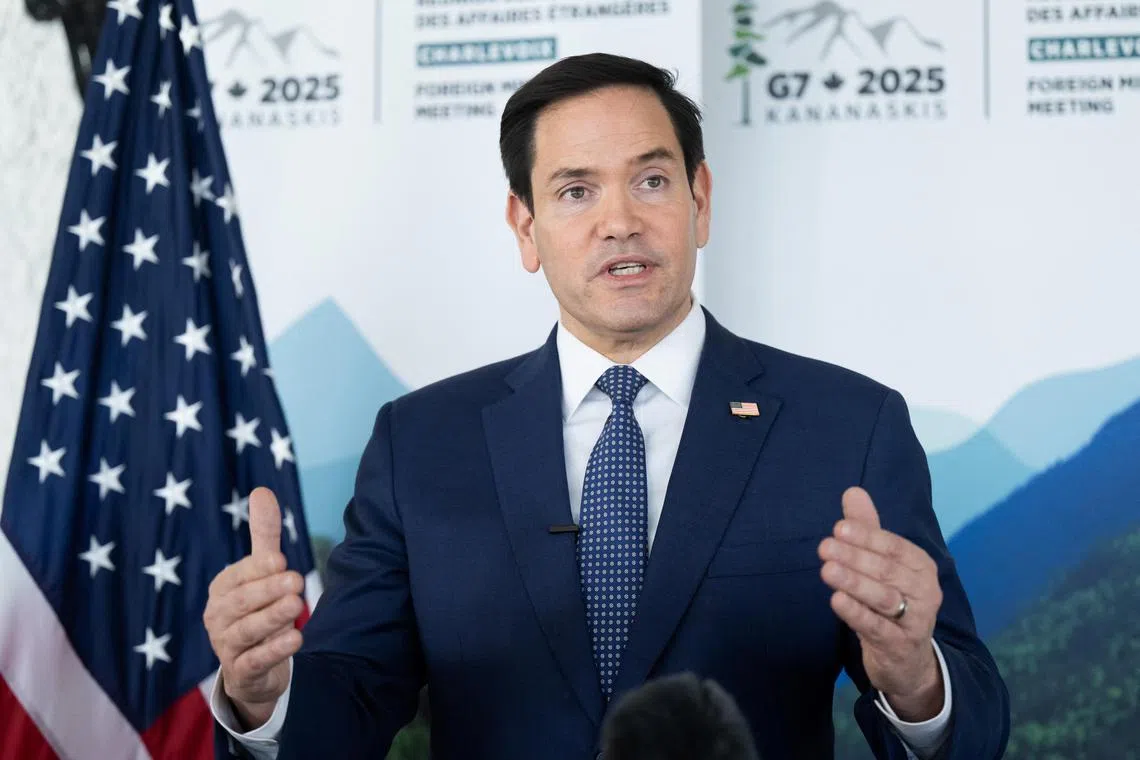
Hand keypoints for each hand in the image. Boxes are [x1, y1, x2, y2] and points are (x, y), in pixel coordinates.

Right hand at [203, 487, 304, 728]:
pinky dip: (274, 651)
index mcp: (222, 589)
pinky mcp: (241, 672)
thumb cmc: (257, 608)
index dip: (259, 568)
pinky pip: (255, 662)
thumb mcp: (261, 572)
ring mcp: (227, 646)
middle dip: (268, 591)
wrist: (252, 667)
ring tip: (297, 606)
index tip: (283, 560)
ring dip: (272, 618)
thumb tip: (262, 490)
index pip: (239, 575)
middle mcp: (219, 617)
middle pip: (241, 603)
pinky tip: (296, 639)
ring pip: (246, 632)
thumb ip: (263, 535)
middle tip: (297, 580)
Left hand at [818, 487, 944, 721]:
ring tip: (827, 570)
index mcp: (921, 565)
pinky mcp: (899, 645)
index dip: (867, 536)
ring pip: (883, 598)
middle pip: (888, 571)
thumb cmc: (892, 601)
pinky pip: (876, 627)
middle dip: (855, 557)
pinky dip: (856, 613)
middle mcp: (925, 591)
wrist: (907, 659)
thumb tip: (852, 491)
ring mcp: (915, 620)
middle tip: (824, 547)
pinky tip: (836, 600)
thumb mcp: (881, 565)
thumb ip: (867, 529)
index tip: (839, 528)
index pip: (894, 547)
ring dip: (854, 582)